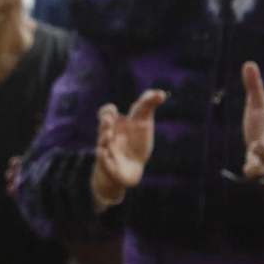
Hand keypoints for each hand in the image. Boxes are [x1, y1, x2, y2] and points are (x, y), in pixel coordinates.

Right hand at [92, 89, 164, 205]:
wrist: (129, 170)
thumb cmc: (135, 143)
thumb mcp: (143, 124)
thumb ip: (148, 106)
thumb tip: (161, 93)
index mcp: (115, 124)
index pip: (107, 113)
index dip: (108, 110)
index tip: (114, 109)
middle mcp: (109, 136)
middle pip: (102, 127)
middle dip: (104, 122)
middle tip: (109, 119)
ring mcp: (109, 151)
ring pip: (102, 143)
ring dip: (104, 138)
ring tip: (107, 135)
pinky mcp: (110, 166)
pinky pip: (103, 161)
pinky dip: (102, 157)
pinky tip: (103, 152)